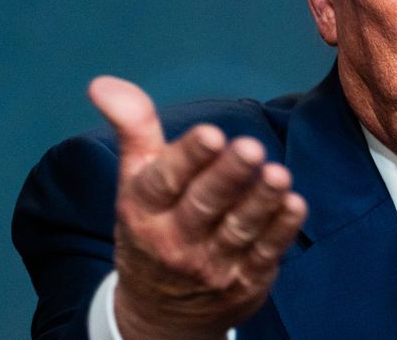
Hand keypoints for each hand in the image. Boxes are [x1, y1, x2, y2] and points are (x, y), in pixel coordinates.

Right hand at [89, 76, 306, 339]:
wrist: (159, 314)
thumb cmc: (151, 225)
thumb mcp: (134, 178)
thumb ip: (131, 127)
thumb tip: (102, 83)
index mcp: (144, 208)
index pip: (165, 180)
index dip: (188, 157)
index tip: (211, 133)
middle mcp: (174, 240)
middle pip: (204, 205)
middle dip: (228, 176)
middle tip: (251, 148)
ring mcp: (211, 265)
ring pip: (238, 229)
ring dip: (260, 202)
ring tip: (278, 174)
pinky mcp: (243, 282)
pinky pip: (263, 255)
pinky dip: (280, 231)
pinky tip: (293, 205)